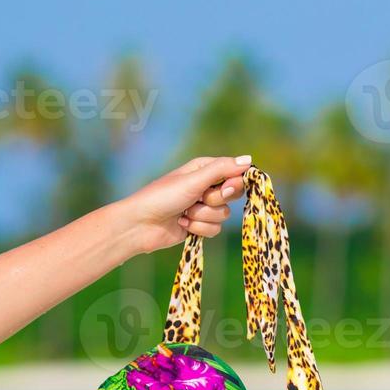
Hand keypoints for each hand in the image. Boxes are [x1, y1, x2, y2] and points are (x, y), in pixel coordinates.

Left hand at [115, 155, 251, 253]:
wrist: (140, 225)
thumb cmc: (162, 196)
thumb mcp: (193, 180)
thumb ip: (222, 169)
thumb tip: (249, 160)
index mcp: (204, 169)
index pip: (235, 173)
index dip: (234, 183)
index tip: (225, 188)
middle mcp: (206, 186)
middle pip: (233, 194)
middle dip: (215, 201)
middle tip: (199, 199)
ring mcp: (203, 207)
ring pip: (223, 215)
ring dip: (203, 216)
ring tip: (184, 213)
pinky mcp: (200, 225)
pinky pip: (215, 229)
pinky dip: (199, 228)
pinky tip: (182, 224)